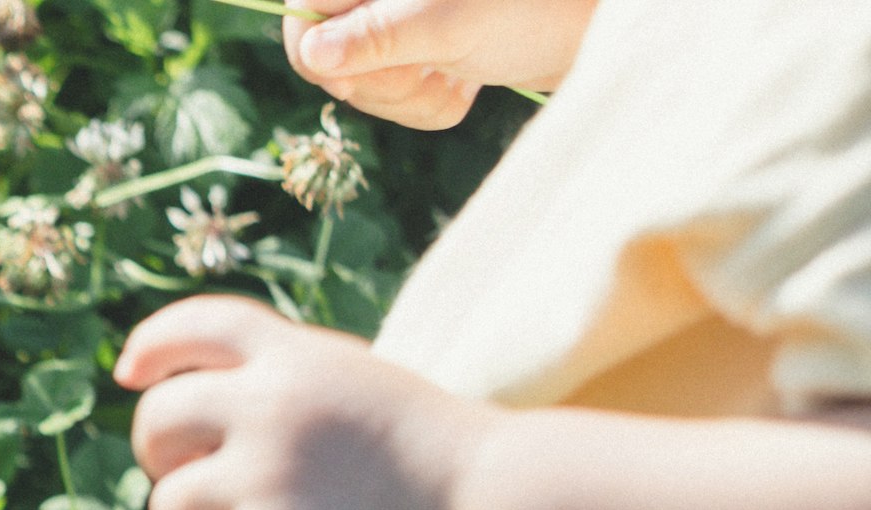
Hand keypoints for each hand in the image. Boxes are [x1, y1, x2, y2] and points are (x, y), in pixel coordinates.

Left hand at [116, 297, 491, 509]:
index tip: (133, 374)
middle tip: (207, 490)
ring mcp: (261, 473)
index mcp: (298, 356)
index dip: (154, 347)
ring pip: (168, 507)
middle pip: (156, 422)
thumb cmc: (443, 460)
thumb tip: (199, 437)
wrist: (497, 505)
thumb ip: (291, 393)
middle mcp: (268, 404)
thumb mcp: (364, 389)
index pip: (200, 327)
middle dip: (163, 460)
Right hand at [283, 0, 599, 128]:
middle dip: (381, 81)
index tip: (366, 77)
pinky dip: (429, 104)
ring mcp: (404, 19)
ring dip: (410, 97)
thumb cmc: (537, 8)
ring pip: (364, 82)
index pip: (304, 17)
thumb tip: (312, 53)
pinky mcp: (426, 49)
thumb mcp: (450, 25)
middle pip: (330, 58)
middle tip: (436, 70)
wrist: (601, 24)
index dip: (327, 58)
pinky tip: (466, 85)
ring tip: (461, 78)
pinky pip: (397, 95)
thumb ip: (376, 37)